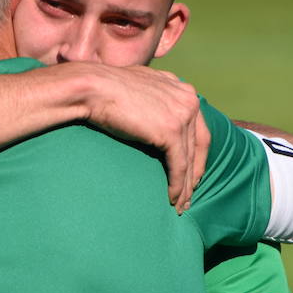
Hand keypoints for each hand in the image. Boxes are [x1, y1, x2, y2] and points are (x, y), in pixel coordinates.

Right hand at [75, 64, 209, 212]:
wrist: (93, 87)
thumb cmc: (106, 90)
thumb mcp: (139, 89)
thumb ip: (154, 99)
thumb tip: (154, 114)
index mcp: (182, 88)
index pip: (197, 127)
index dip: (196, 153)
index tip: (191, 174)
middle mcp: (188, 99)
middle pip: (199, 145)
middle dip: (194, 173)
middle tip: (189, 195)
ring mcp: (182, 114)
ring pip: (189, 158)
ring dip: (186, 186)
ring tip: (181, 205)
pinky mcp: (171, 131)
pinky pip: (179, 165)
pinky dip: (177, 185)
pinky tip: (173, 199)